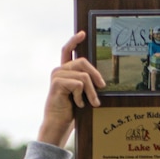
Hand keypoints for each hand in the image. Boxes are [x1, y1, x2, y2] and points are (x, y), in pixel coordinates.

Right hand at [38, 31, 105, 146]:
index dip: (74, 40)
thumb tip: (101, 78)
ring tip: (92, 103)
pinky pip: (79, 84)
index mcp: (64, 71)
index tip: (82, 33)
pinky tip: (77, 104)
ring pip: (84, 75)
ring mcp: (57, 76)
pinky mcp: (57, 83)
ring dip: (91, 91)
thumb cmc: (70, 112)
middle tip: (102, 87)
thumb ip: (85, 81)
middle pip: (83, 61)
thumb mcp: (81, 94)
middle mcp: (59, 71)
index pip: (68, 51)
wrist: (58, 125)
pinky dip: (81, 96)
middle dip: (96, 74)